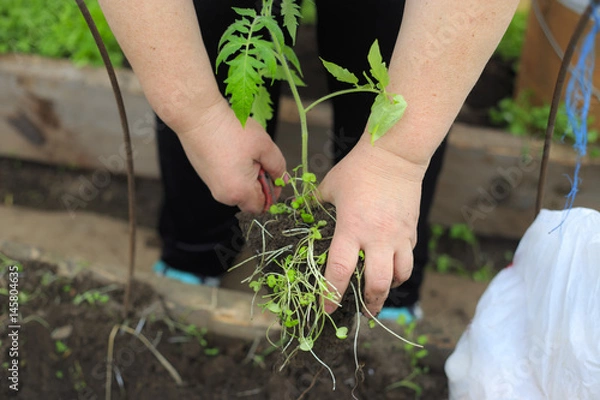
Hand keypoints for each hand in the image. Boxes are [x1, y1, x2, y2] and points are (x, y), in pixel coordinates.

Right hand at [176, 99, 285, 212]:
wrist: (198, 117)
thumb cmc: (230, 130)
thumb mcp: (264, 146)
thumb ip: (278, 167)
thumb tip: (282, 178)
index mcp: (239, 192)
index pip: (261, 207)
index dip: (272, 193)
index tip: (274, 176)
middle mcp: (223, 195)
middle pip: (249, 200)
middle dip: (259, 185)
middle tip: (259, 161)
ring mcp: (212, 185)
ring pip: (237, 189)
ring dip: (247, 177)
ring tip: (245, 154)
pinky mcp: (205, 175)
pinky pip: (226, 180)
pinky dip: (234, 171)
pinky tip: (233, 151)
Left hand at [318, 136, 426, 316]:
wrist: (395, 155)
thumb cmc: (358, 169)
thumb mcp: (329, 187)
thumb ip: (315, 206)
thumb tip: (299, 216)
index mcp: (351, 229)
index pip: (340, 271)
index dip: (331, 294)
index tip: (326, 309)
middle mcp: (377, 238)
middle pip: (377, 283)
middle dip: (369, 304)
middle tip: (362, 312)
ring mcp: (398, 236)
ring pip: (400, 275)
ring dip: (389, 289)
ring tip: (381, 293)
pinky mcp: (411, 230)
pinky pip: (408, 258)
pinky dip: (400, 268)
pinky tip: (393, 268)